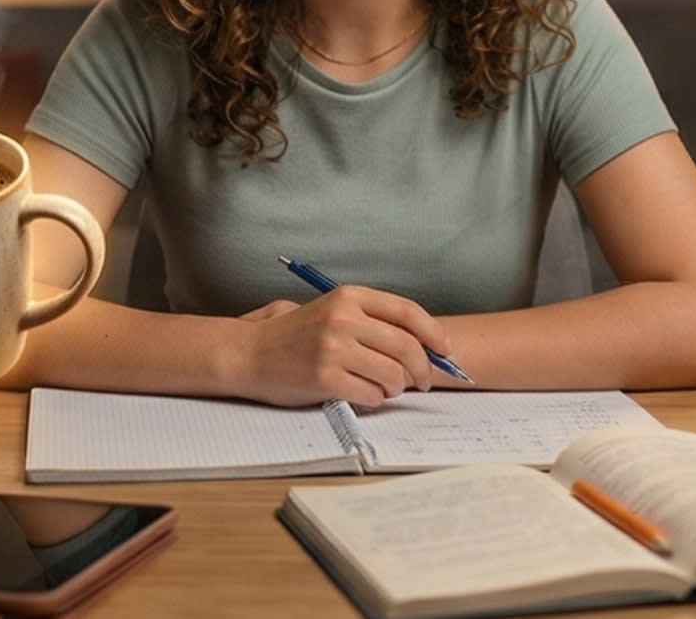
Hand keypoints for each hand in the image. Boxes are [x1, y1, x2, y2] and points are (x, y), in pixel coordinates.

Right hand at [225, 286, 452, 407]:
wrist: (249, 353)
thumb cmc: (294, 335)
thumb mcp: (332, 311)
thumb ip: (371, 321)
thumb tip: (422, 344)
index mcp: (349, 297)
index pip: (407, 312)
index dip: (434, 334)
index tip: (446, 351)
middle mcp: (343, 319)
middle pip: (406, 346)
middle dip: (424, 369)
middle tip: (424, 381)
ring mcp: (333, 349)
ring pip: (392, 375)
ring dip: (396, 387)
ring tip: (385, 388)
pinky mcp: (324, 378)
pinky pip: (371, 395)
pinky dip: (376, 399)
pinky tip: (364, 394)